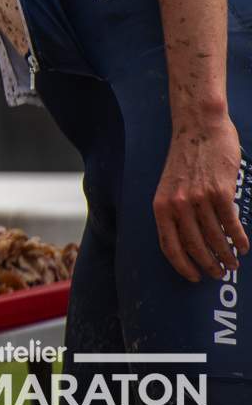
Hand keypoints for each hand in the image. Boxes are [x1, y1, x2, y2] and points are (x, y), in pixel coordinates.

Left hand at [153, 113, 249, 281]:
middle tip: (218, 273)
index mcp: (161, 204)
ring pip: (215, 238)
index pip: (168, 245)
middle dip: (208, 265)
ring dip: (226, 255)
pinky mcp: (220, 192)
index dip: (181, 265)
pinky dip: (239, 239)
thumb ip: (176, 210)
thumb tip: (187, 239)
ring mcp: (199, 199)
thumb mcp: (170, 185)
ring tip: (233, 263)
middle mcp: (177, 204)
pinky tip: (243, 247)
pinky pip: (231, 224)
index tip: (193, 277)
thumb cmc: (185, 157)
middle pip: (194, 246)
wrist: (199, 128)